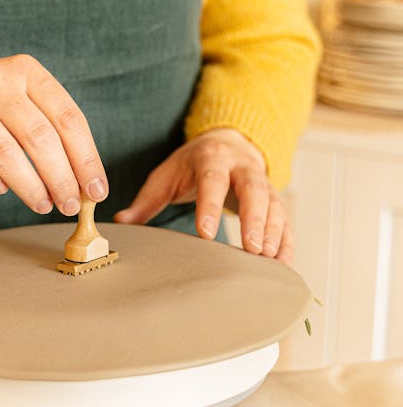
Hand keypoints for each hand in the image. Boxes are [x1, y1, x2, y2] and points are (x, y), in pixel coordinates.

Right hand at [0, 56, 107, 214]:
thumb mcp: (19, 95)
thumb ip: (49, 127)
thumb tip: (83, 181)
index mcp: (26, 70)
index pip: (68, 118)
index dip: (86, 159)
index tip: (96, 191)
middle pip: (40, 138)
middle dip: (62, 179)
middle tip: (70, 206)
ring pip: (7, 155)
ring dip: (31, 188)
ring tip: (43, 205)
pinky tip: (2, 189)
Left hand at [114, 128, 292, 262]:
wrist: (227, 143)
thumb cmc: (191, 165)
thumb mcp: (166, 176)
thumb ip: (146, 201)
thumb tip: (121, 222)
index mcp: (212, 158)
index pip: (212, 180)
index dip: (209, 206)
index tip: (205, 234)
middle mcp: (242, 167)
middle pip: (253, 190)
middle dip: (254, 219)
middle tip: (252, 248)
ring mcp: (263, 182)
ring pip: (274, 205)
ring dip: (273, 232)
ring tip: (267, 259)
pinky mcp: (274, 198)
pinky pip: (284, 219)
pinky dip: (286, 241)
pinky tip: (283, 264)